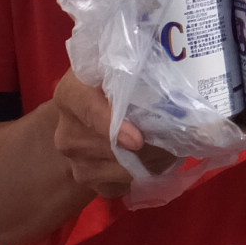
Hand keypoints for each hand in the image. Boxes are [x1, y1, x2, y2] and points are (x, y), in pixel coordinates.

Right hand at [50, 69, 172, 198]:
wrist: (93, 110)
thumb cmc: (115, 79)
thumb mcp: (121, 63)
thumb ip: (135, 63)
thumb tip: (169, 60)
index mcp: (71, 94)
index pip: (87, 110)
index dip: (111, 126)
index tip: (137, 140)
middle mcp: (67, 132)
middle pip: (110, 148)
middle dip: (148, 144)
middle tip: (178, 135)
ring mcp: (75, 161)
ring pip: (120, 170)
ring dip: (152, 160)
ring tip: (171, 143)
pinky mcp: (88, 181)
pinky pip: (122, 185)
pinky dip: (144, 174)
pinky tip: (156, 157)